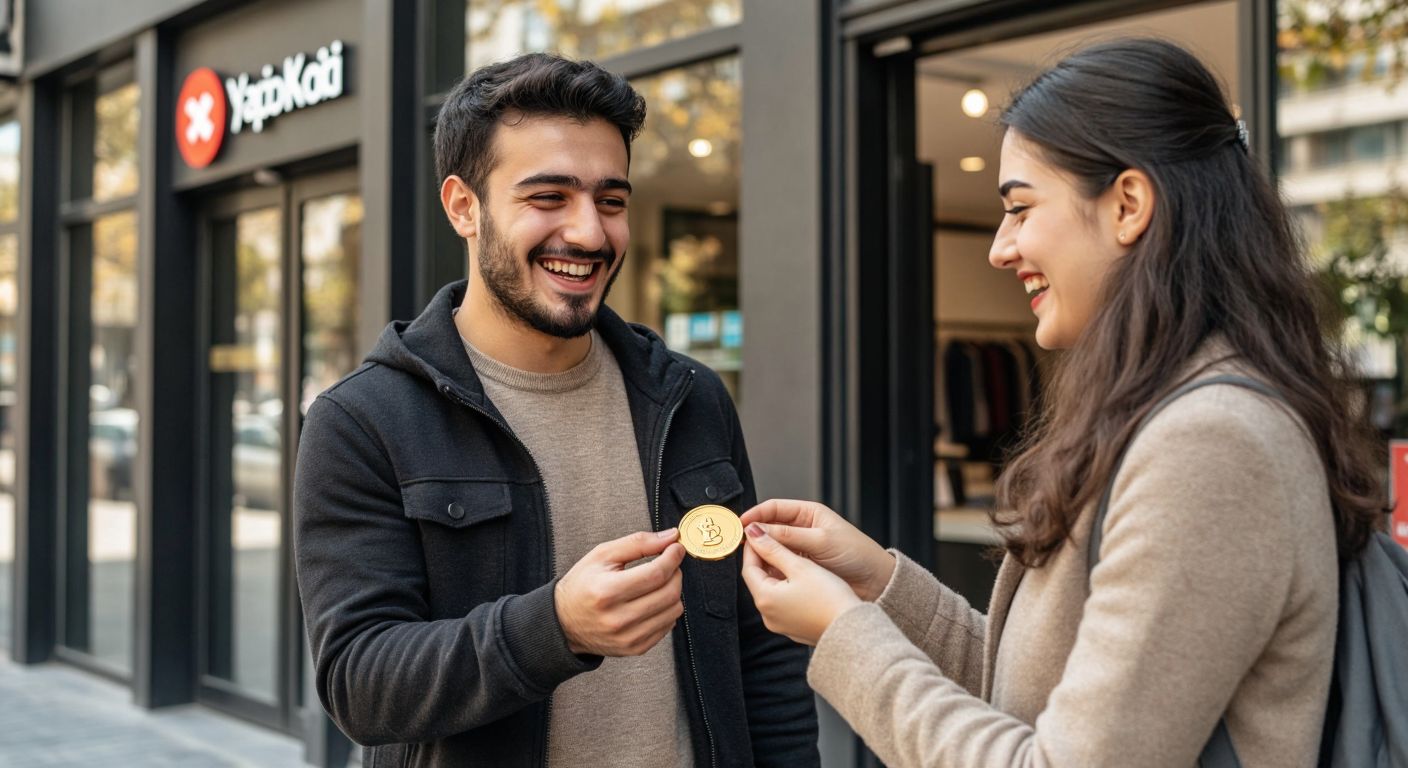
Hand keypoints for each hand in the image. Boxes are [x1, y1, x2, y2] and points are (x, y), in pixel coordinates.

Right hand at [555, 529, 685, 656]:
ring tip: (660, 582)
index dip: (672, 557)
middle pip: (669, 593)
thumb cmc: (582, 584)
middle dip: (675, 572)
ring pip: (673, 610)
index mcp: (607, 591)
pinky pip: (668, 626)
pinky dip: (667, 610)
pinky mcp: (635, 648)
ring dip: (674, 591)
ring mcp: (628, 637)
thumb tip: (671, 537)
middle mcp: (618, 619)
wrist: (563, 622)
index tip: (676, 548)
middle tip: (669, 563)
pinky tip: (653, 601)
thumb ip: (638, 543)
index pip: (656, 573)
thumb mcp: (602, 555)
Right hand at [740, 499, 895, 601]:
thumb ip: (788, 536)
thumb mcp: (821, 541)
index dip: (755, 515)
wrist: (876, 582)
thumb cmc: (856, 554)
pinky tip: (764, 572)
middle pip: (770, 528)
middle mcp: (802, 529)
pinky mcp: (801, 568)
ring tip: (750, 559)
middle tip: (739, 544)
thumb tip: (757, 530)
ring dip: (761, 553)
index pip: (774, 508)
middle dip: (755, 535)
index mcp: (808, 513)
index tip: (740, 524)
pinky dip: (770, 567)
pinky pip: (780, 565)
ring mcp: (800, 549)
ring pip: (773, 548)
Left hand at [741, 523, 861, 645]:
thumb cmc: (830, 598)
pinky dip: (788, 589)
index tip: (761, 533)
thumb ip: (774, 548)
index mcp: (765, 599)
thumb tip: (753, 533)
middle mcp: (768, 616)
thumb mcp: (800, 566)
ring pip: (772, 592)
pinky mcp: (794, 629)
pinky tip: (802, 579)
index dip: (754, 547)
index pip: (748, 568)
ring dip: (778, 574)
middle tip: (777, 541)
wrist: (853, 629)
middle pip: (759, 580)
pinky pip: (784, 604)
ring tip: (792, 557)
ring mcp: (781, 624)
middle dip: (766, 560)